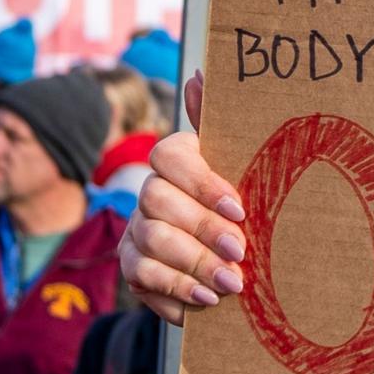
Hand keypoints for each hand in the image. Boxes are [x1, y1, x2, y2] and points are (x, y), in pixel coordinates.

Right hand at [119, 127, 243, 327]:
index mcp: (173, 160)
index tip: (239, 208)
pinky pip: (143, 277)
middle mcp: (148, 192)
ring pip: (151, 241)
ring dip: (194, 264)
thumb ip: (221, 122)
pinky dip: (177, 290)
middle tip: (240, 252)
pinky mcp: (133, 267)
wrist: (227, 254)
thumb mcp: (239, 164)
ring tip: (232, 283)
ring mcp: (135, 230)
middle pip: (159, 203)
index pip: (168, 157)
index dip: (202, 183)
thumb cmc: (237, 201)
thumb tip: (203, 74)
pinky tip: (206, 299)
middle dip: (203, 230)